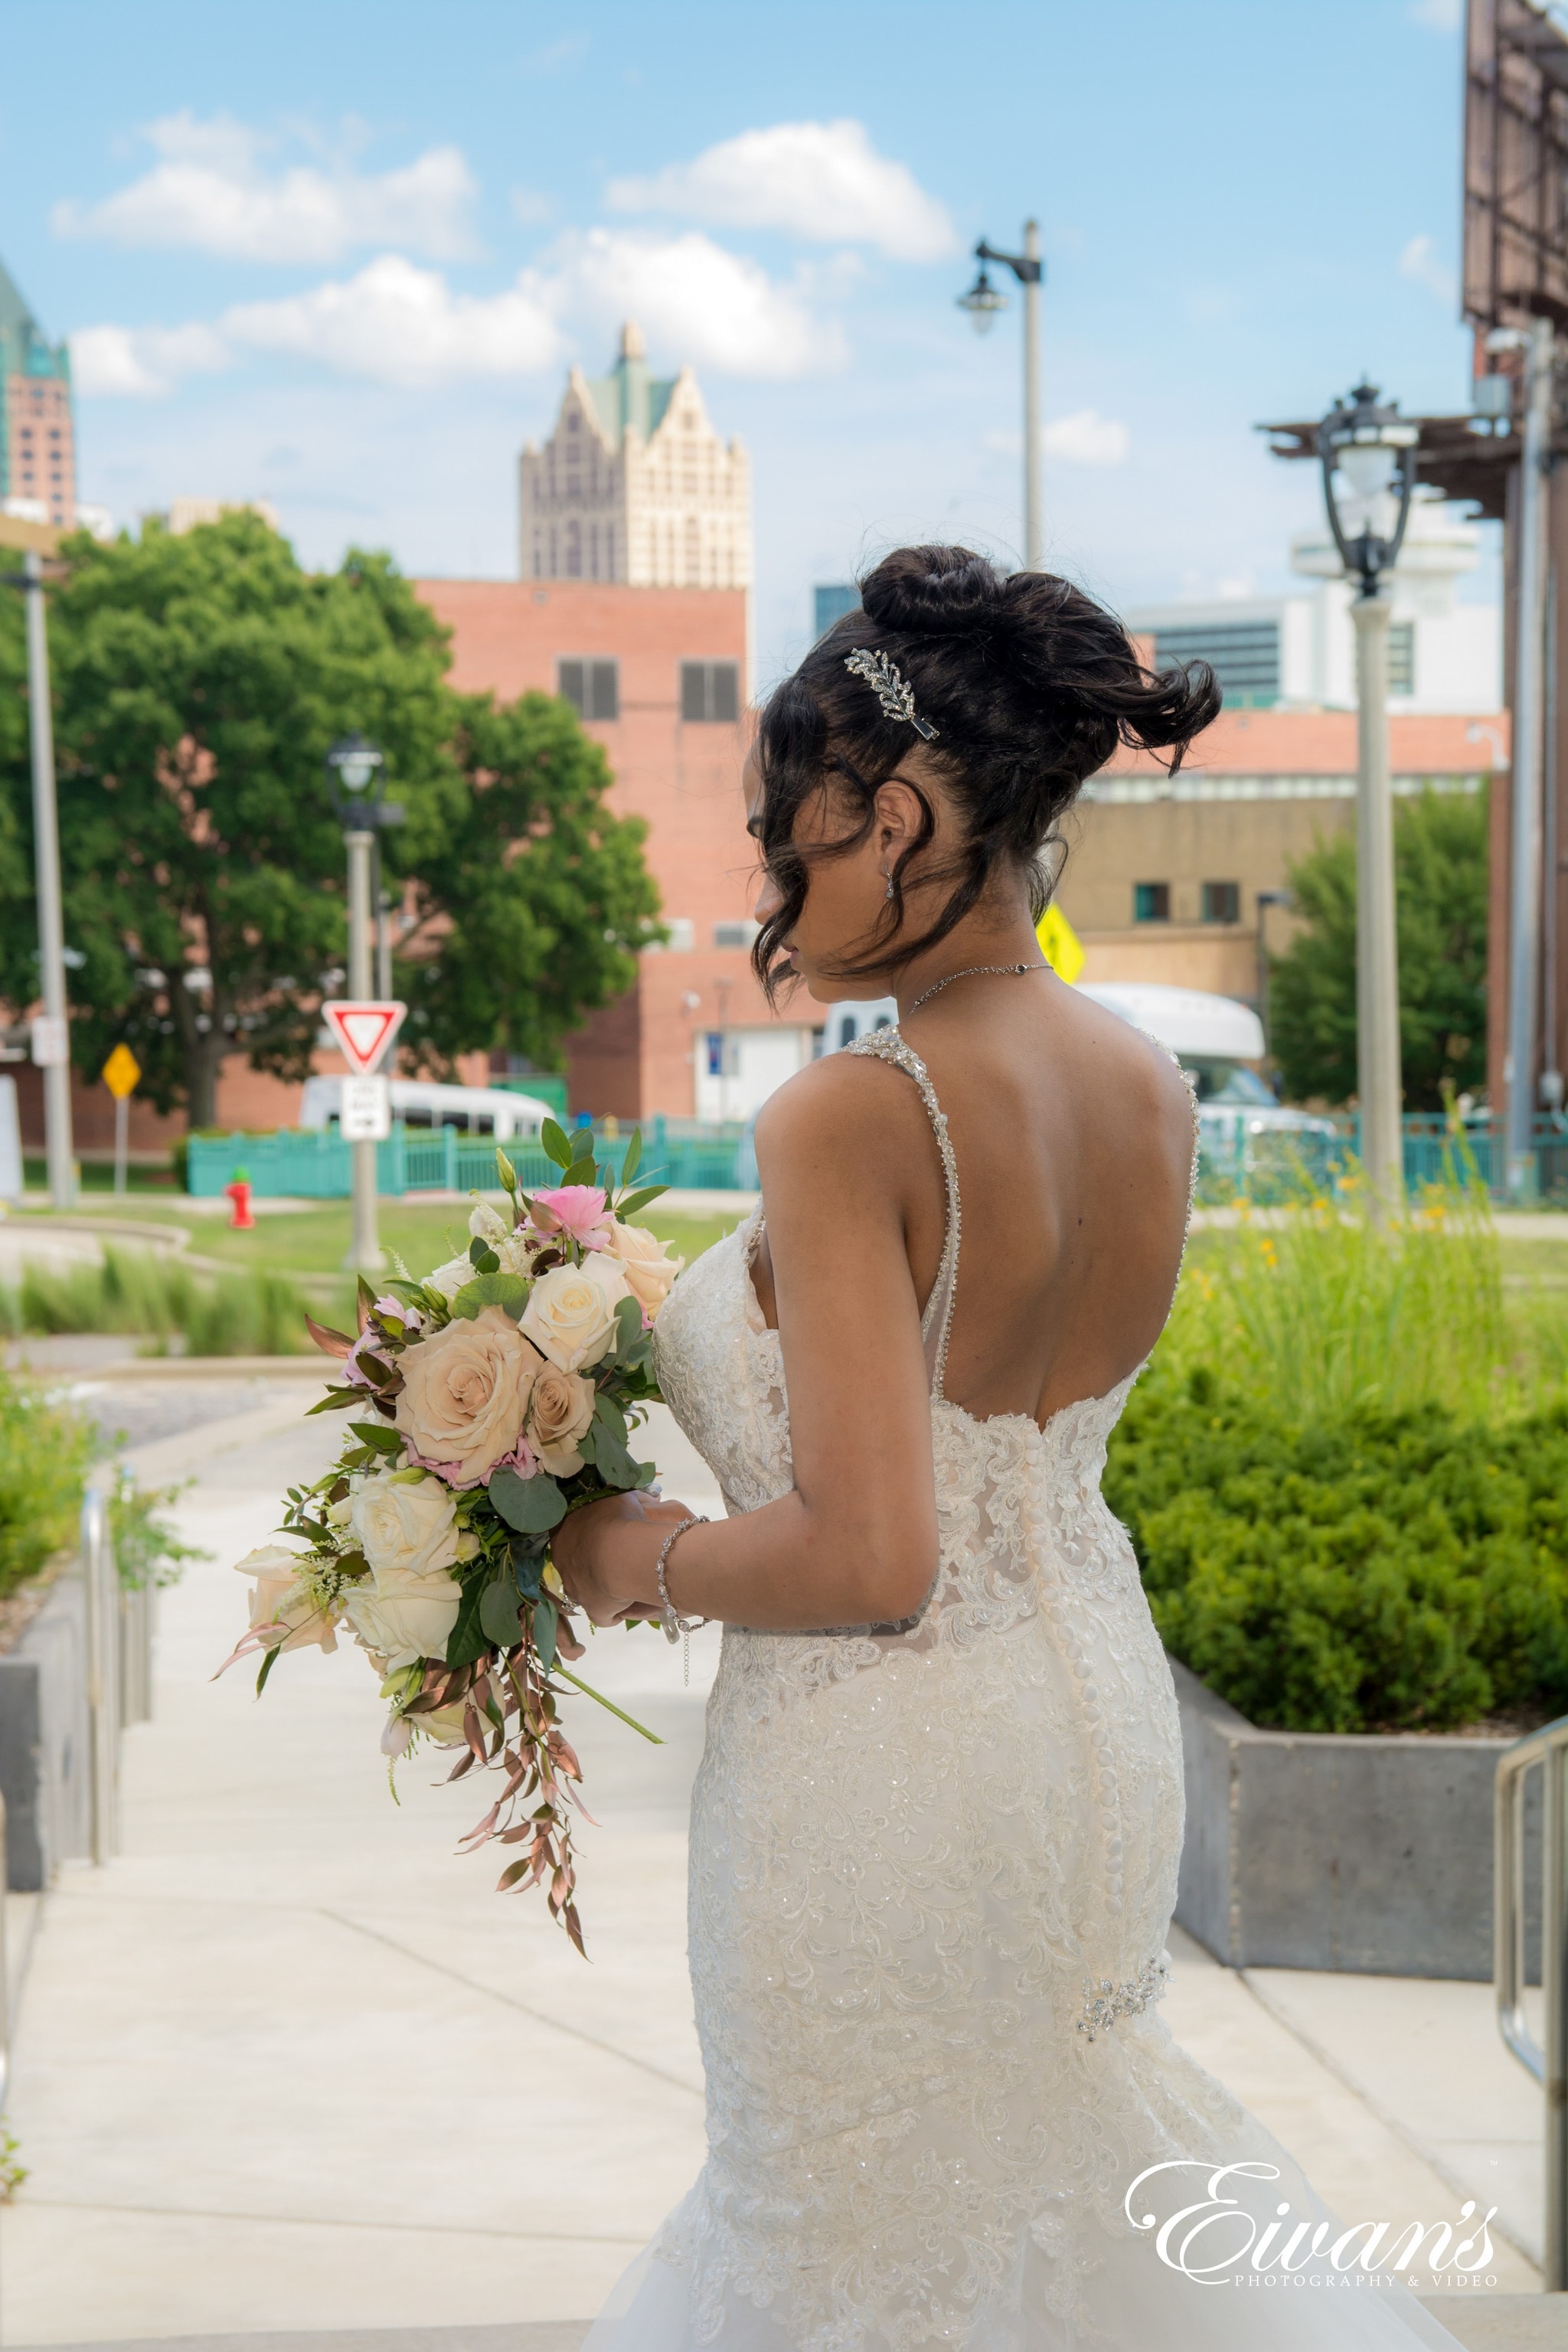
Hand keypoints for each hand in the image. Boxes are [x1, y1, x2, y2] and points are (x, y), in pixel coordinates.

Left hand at [551, 1489, 700, 1627]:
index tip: (612, 1537)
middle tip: (621, 1561)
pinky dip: (616, 1612)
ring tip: (628, 1583)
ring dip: (605, 1588)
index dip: (592, 1539)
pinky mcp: (593, 1610)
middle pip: (578, 1565)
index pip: (572, 1538)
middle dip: (595, 1564)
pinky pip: (605, 1615)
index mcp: (563, 1533)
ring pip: (589, 1590)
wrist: (623, 1551)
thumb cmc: (620, 1520)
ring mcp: (576, 1590)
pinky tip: (630, 1604)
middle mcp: (563, 1563)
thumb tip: (647, 1498)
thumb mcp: (624, 1499)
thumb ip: (630, 1499)